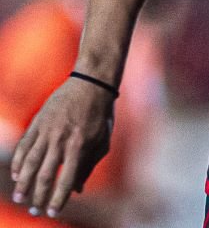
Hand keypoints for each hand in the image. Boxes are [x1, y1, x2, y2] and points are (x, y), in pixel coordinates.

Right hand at [11, 78, 114, 217]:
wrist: (91, 84)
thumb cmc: (100, 115)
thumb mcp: (102, 141)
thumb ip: (89, 166)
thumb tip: (77, 190)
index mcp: (80, 147)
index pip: (66, 180)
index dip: (58, 198)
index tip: (51, 212)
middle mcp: (61, 141)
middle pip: (44, 175)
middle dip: (37, 196)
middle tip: (33, 211)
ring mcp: (47, 131)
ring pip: (29, 163)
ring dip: (22, 183)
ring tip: (19, 198)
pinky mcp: (37, 123)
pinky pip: (23, 146)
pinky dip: (17, 162)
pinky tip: (16, 175)